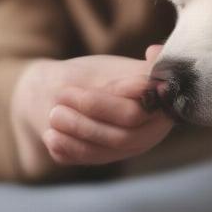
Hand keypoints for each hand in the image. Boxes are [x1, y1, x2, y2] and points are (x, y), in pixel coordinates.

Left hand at [13, 45, 172, 170]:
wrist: (56, 91)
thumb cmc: (90, 75)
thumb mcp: (112, 68)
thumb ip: (136, 70)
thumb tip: (156, 53)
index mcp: (160, 106)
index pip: (139, 113)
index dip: (111, 102)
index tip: (93, 85)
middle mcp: (150, 132)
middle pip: (124, 135)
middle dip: (92, 115)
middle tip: (62, 96)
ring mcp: (126, 148)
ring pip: (103, 150)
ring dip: (76, 130)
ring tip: (53, 113)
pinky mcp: (101, 157)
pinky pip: (85, 158)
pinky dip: (67, 147)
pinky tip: (51, 136)